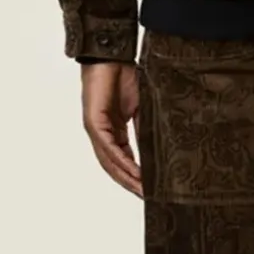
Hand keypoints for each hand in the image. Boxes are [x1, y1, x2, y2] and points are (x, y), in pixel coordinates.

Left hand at [81, 61, 142, 196]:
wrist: (112, 56)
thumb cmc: (125, 77)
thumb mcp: (141, 108)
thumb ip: (145, 129)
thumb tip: (159, 149)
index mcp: (112, 131)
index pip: (122, 160)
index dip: (135, 176)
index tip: (151, 189)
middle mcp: (101, 134)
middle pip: (114, 167)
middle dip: (130, 183)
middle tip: (147, 197)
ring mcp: (96, 129)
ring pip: (110, 162)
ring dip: (126, 178)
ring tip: (142, 190)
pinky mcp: (94, 123)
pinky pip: (108, 148)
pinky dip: (122, 162)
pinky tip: (134, 172)